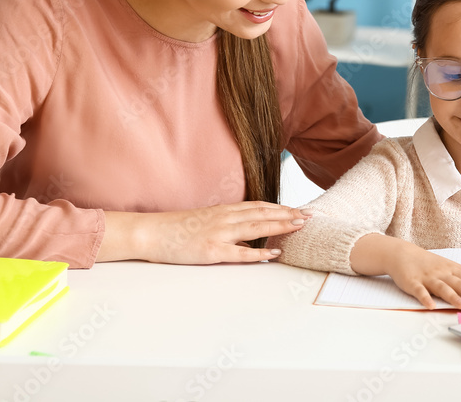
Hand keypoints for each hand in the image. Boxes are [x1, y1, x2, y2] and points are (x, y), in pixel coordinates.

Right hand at [97, 202, 311, 264]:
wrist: (150, 232)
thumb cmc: (175, 229)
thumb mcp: (204, 221)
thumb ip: (226, 225)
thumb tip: (247, 234)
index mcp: (223, 211)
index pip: (258, 206)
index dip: (281, 207)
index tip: (299, 209)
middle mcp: (224, 218)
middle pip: (262, 214)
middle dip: (288, 215)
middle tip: (310, 216)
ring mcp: (218, 234)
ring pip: (256, 227)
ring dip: (280, 226)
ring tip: (299, 226)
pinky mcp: (211, 250)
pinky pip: (240, 252)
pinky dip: (259, 253)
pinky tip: (273, 254)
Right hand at [381, 240, 460, 310]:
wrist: (402, 254)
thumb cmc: (428, 262)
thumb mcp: (450, 265)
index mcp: (450, 269)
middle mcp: (441, 273)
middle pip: (458, 284)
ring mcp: (426, 277)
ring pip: (441, 287)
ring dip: (452, 296)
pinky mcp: (412, 282)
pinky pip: (419, 291)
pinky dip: (425, 298)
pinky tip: (431, 306)